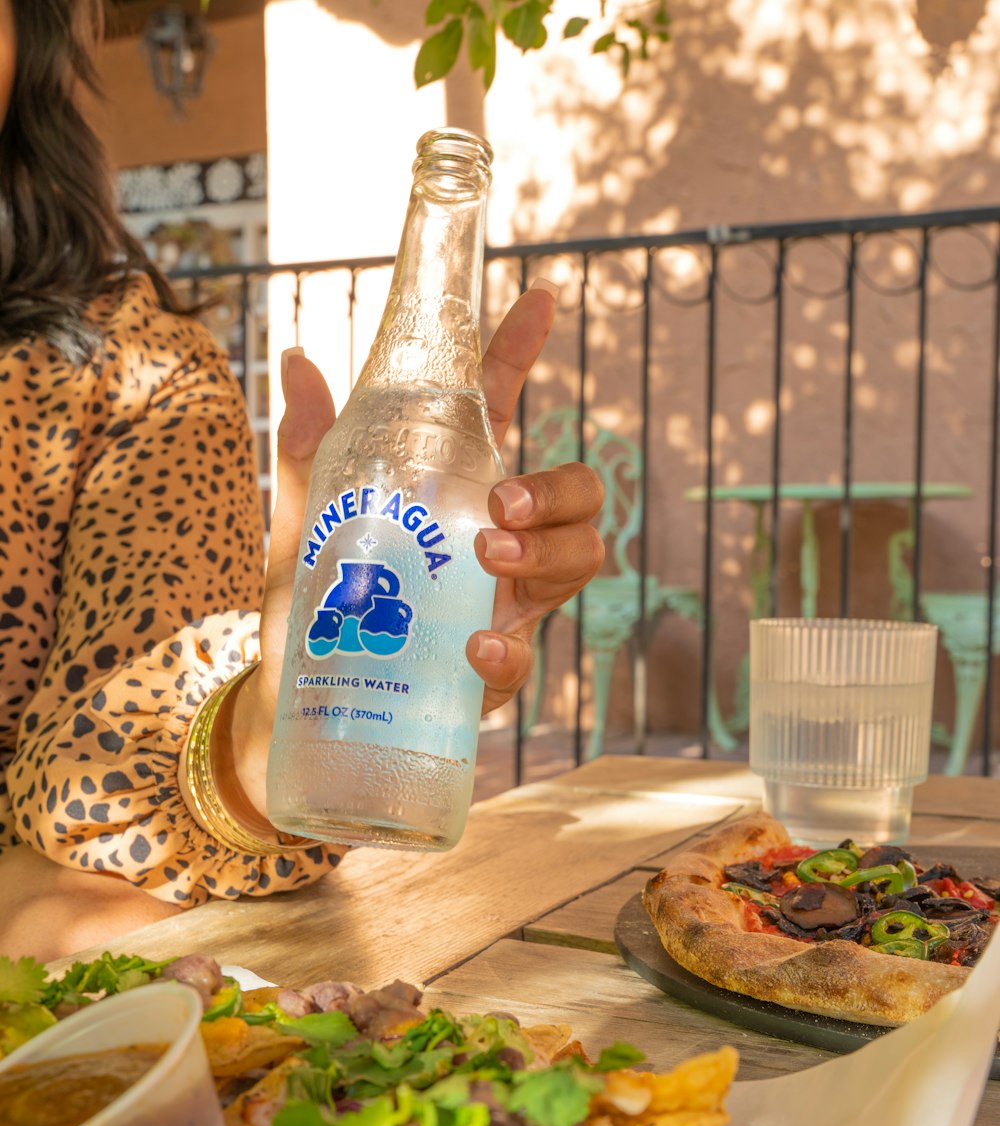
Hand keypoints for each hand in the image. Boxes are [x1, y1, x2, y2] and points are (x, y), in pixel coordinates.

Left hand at [225, 283, 603, 823]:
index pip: (503, 412)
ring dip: (548, 553)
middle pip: (578, 498)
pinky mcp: (487, 672)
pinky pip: (525, 657)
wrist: (291, 715)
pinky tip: (476, 645)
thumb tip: (296, 361)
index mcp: (454, 492)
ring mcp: (502, 608)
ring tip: (491, 555)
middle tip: (503, 500)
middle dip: (562, 487)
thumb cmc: (305, 612)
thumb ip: (309, 456)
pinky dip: (507, 650)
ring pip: (578, 564)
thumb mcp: (303, 527)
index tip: (537, 298)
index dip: (523, 355)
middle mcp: (494, 544)